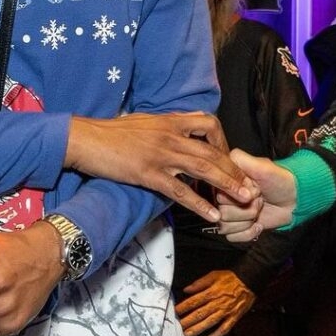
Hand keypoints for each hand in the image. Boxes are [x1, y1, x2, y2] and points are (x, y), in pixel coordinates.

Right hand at [66, 113, 258, 220]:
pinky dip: (199, 203)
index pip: (210, 125)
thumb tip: (181, 128)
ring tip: (244, 198)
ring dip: (227, 185)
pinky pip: (180, 190)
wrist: (84, 138)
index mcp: (171, 121)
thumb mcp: (145, 121)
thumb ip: (167, 125)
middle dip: (235, 170)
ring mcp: (161, 155)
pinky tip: (212, 215)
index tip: (228, 157)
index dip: (223, 141)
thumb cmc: (112, 131)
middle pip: (213, 152)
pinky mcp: (149, 173)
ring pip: (203, 169)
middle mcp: (172, 135)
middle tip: (251, 186)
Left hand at [175, 269, 255, 335]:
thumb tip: (187, 289)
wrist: (249, 280)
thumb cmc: (231, 277)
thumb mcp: (214, 274)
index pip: (193, 301)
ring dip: (197, 329)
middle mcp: (217, 303)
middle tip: (177, 327)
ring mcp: (225, 311)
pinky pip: (224, 328)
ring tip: (187, 335)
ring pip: (209, 322)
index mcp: (211, 292)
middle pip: (199, 314)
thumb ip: (200, 283)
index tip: (175, 312)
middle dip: (187, 321)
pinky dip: (216, 335)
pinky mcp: (233, 317)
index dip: (183, 308)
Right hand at [216, 150, 297, 242]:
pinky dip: (248, 233)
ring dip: (247, 221)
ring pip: (225, 227)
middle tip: (260, 200)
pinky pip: (232, 237)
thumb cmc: (280, 180)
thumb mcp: (262, 166)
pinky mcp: (237, 227)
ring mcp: (231, 213)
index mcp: (228, 182)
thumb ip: (240, 160)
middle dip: (246, 209)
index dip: (238, 196)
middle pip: (221, 213)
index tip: (254, 190)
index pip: (219, 196)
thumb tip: (222, 163)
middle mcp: (226, 197)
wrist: (294, 200)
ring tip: (259, 210)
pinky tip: (258, 224)